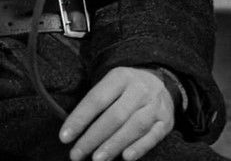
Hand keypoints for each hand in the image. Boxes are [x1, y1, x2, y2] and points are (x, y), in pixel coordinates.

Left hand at [60, 66, 174, 160]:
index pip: (97, 99)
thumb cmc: (125, 89)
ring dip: (114, 145)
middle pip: (115, 116)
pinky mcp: (166, 121)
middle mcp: (140, 89)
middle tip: (77, 154)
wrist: (159, 81)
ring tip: (97, 159)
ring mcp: (155, 105)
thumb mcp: (110, 85)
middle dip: (93, 137)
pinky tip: (126, 157)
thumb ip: (95, 103)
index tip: (64, 137)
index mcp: (121, 77)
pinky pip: (153, 136)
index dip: (79, 119)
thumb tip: (72, 131)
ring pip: (134, 127)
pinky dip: (140, 147)